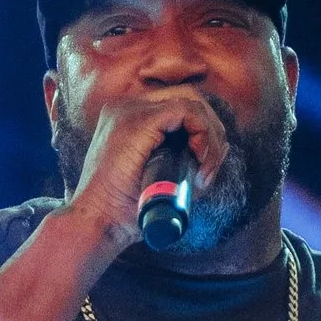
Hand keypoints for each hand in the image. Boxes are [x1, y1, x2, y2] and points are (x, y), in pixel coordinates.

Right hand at [59, 91, 220, 259]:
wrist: (98, 222)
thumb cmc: (126, 211)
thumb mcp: (160, 181)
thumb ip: (186, 163)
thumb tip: (221, 149)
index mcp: (129, 118)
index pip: (179, 108)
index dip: (202, 130)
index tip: (205, 166)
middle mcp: (128, 107)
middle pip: (188, 98)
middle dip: (211, 130)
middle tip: (211, 165)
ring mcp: (131, 110)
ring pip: (191, 102)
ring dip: (210, 135)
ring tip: (206, 168)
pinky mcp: (140, 120)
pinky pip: (187, 111)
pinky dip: (202, 132)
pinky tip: (200, 157)